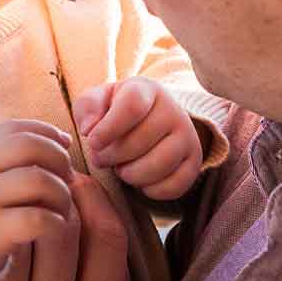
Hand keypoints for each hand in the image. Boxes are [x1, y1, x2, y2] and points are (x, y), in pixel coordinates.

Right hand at [0, 119, 74, 271]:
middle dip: (58, 158)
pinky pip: (36, 218)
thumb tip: (62, 140)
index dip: (47, 132)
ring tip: (62, 206)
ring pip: (38, 181)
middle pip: (30, 146)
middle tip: (67, 178)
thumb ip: (6, 157)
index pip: (15, 128)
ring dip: (61, 192)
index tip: (64, 145)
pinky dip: (56, 221)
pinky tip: (55, 227)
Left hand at [72, 77, 202, 199]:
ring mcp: (188, 136)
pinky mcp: (194, 161)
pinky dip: (150, 190)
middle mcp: (173, 110)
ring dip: (130, 175)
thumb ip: (87, 109)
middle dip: (111, 156)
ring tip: (120, 168)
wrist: (150, 118)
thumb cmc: (116, 111)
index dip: (108, 129)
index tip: (92, 142)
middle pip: (140, 141)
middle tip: (101, 158)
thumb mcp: (97, 101)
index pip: (132, 107)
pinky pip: (174, 186)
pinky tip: (140, 180)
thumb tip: (90, 129)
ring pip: (158, 166)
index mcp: (147, 90)